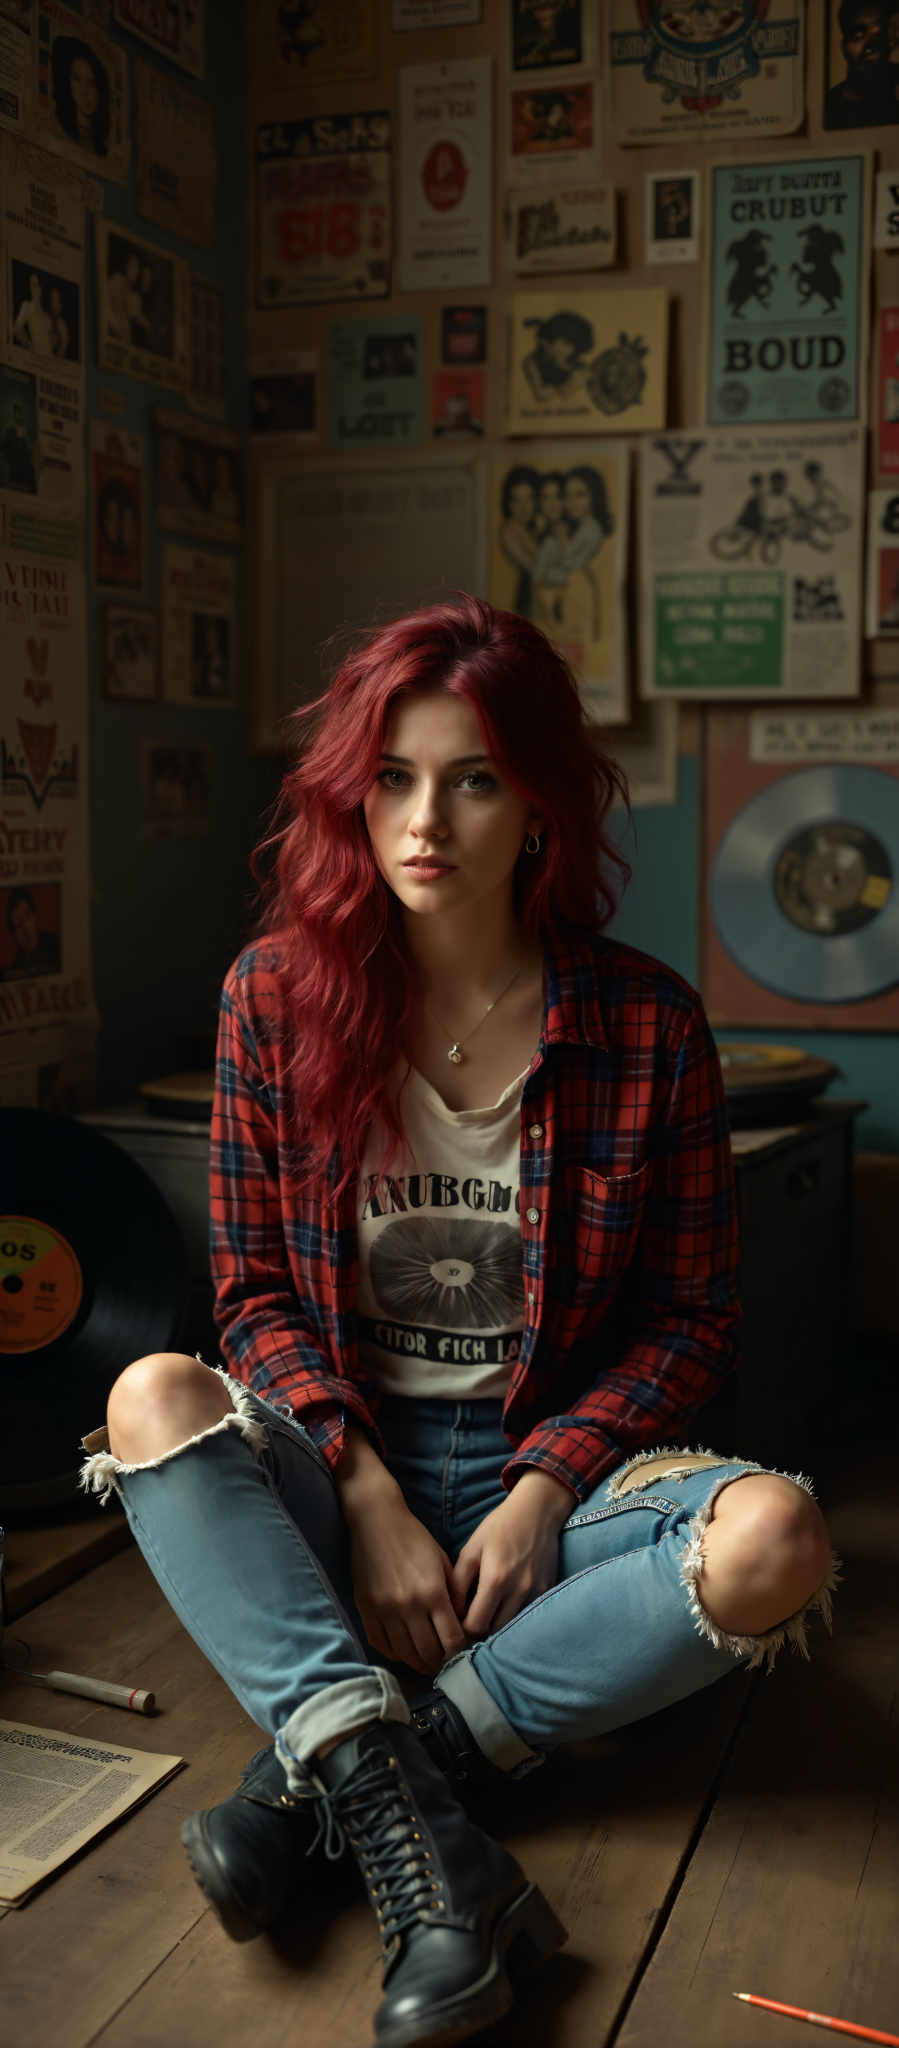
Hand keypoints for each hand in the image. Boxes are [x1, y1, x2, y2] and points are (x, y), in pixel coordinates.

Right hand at [347, 1492, 468, 1678]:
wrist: (376, 1521)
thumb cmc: (414, 1538)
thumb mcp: (442, 1561)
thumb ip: (454, 1593)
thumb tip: (462, 1623)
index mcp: (432, 1593)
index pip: (451, 1639)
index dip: (459, 1652)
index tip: (462, 1654)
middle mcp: (409, 1606)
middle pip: (429, 1652)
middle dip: (440, 1663)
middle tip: (445, 1665)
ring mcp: (385, 1610)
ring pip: (405, 1654)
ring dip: (419, 1664)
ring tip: (427, 1664)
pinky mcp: (366, 1610)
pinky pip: (381, 1644)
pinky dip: (395, 1654)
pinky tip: (404, 1653)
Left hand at [450, 1470, 574, 1639]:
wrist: (537, 1511)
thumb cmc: (499, 1527)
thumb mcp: (471, 1550)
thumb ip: (458, 1583)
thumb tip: (451, 1611)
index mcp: (495, 1580)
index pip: (476, 1627)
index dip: (463, 1629)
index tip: (459, 1620)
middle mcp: (518, 1591)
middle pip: (494, 1631)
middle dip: (480, 1628)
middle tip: (472, 1616)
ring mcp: (536, 1593)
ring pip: (512, 1626)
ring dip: (498, 1623)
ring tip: (489, 1609)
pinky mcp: (547, 1591)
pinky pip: (527, 1614)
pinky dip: (515, 1614)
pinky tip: (507, 1600)